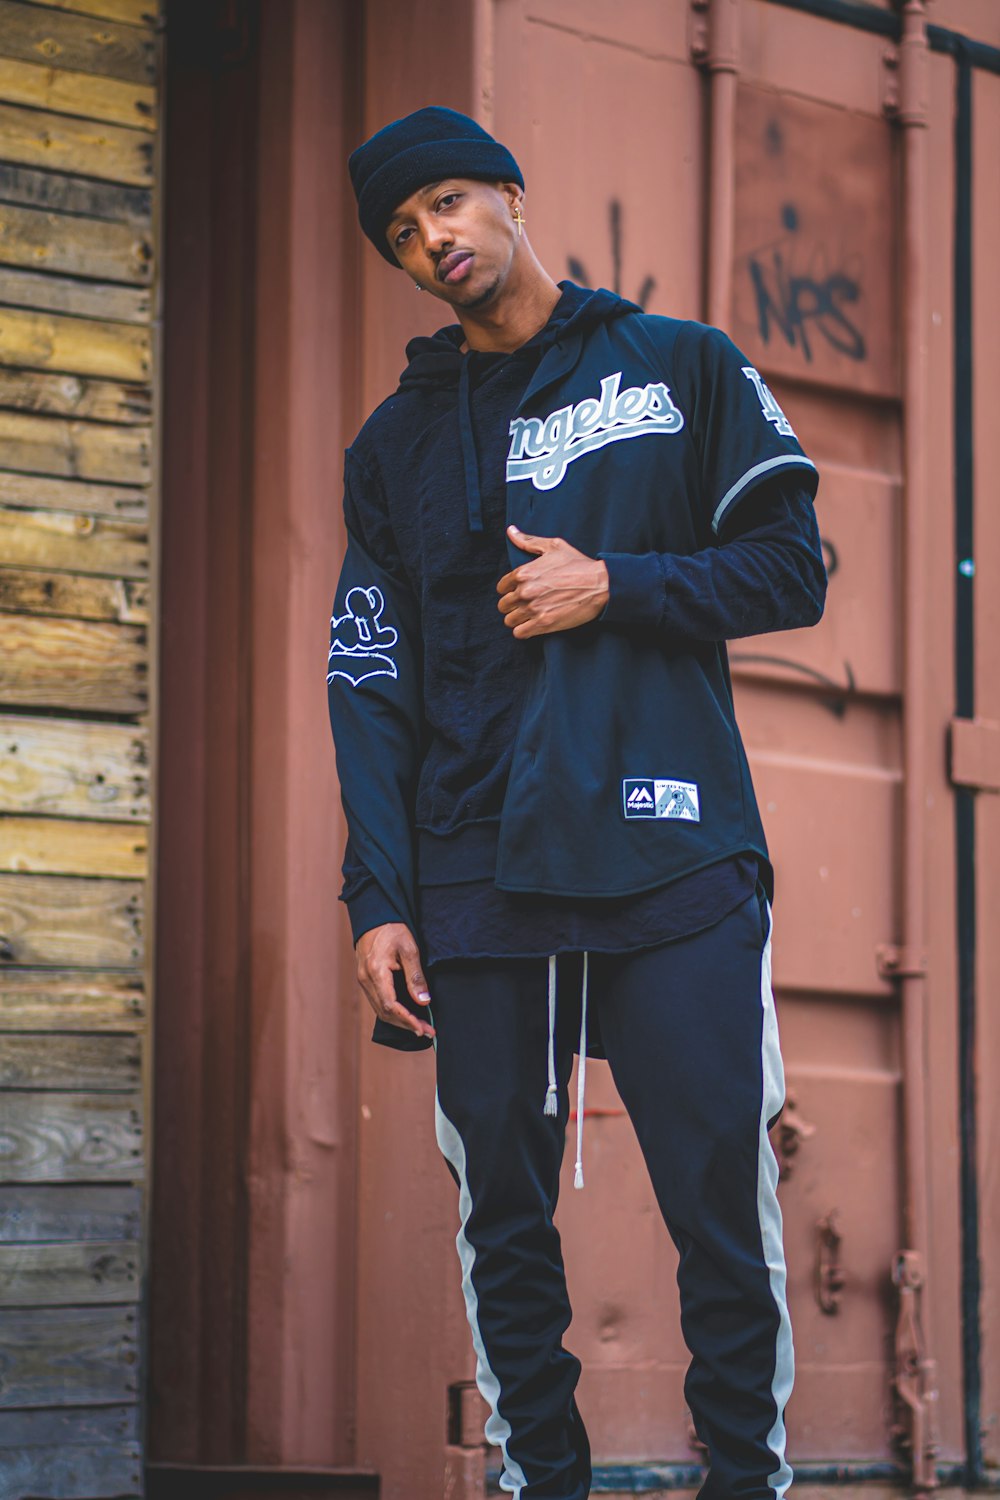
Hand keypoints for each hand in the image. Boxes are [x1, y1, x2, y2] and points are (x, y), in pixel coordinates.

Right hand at [355, 922, 433, 1039]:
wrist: (374, 918)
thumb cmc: (392, 930)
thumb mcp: (409, 949)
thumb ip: (415, 976)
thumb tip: (423, 1001)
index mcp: (376, 972)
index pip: (391, 1005)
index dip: (407, 1020)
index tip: (423, 1028)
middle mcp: (365, 980)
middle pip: (385, 1012)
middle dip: (406, 1024)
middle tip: (427, 1031)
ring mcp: (363, 981)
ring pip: (380, 1010)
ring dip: (400, 1021)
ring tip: (420, 1026)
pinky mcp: (366, 980)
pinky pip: (378, 1002)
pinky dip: (392, 1012)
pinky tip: (406, 1015)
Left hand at [497, 525, 609, 638]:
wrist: (600, 584)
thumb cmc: (578, 564)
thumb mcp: (553, 546)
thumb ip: (528, 541)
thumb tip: (511, 531)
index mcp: (523, 573)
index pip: (502, 587)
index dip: (509, 590)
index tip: (519, 592)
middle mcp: (525, 592)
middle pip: (503, 605)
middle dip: (512, 605)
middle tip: (525, 605)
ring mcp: (533, 609)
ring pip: (510, 620)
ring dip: (518, 619)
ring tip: (529, 616)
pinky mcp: (544, 624)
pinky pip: (519, 633)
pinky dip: (523, 631)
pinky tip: (532, 626)